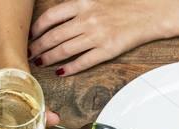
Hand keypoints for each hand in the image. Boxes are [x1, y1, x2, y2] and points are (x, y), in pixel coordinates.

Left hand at [30, 0, 163, 76]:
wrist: (149, 13)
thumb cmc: (123, 5)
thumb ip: (77, 6)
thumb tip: (58, 16)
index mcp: (83, 3)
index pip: (51, 16)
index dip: (37, 28)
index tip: (30, 35)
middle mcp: (87, 19)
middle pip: (54, 35)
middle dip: (39, 46)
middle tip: (30, 54)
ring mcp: (96, 36)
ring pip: (65, 50)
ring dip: (49, 58)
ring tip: (40, 63)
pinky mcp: (107, 51)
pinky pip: (83, 61)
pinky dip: (70, 68)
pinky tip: (61, 72)